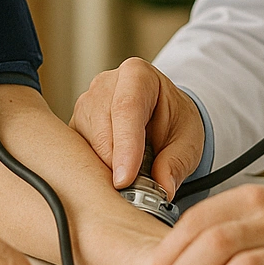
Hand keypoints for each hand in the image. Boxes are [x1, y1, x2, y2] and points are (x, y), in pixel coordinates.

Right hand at [70, 57, 204, 197]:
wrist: (162, 116)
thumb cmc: (174, 121)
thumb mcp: (188, 140)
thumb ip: (177, 162)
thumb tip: (163, 186)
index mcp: (137, 75)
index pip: (126, 108)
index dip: (125, 146)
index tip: (125, 179)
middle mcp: (104, 85)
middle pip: (101, 128)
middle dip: (114, 164)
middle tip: (134, 190)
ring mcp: (85, 104)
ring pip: (85, 143)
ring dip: (104, 168)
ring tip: (129, 177)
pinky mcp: (75, 126)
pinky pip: (77, 152)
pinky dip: (93, 169)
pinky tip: (112, 173)